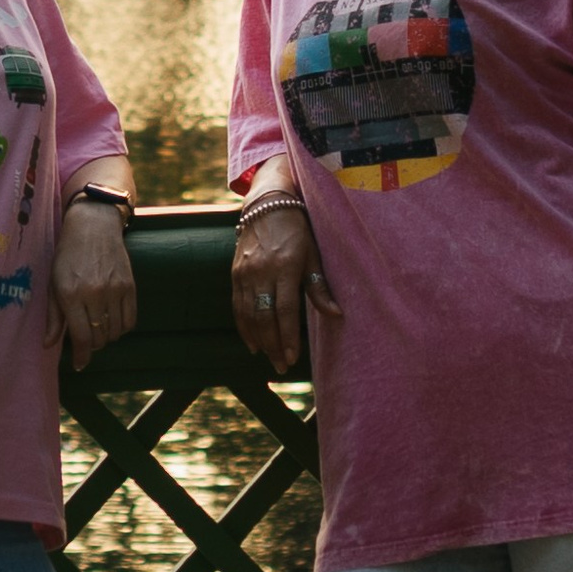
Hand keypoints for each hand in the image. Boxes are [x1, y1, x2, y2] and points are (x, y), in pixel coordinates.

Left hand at [47, 198, 137, 366]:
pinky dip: (122, 327)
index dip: (81, 356)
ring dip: (106, 337)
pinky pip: (130, 321)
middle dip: (91, 345)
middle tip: (85, 338)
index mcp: (71, 294)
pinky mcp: (130, 286)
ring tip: (98, 327)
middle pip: (99, 338)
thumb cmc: (68, 254)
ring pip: (115, 332)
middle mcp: (94, 294)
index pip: (81, 337)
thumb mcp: (53, 283)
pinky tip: (112, 321)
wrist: (94, 225)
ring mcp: (115, 290)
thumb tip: (49, 345)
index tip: (79, 364)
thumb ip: (53, 316)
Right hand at [231, 189, 336, 375]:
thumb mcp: (314, 254)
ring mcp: (245, 273)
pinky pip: (237, 306)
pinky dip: (243, 327)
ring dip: (259, 340)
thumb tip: (337, 314)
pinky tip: (252, 343)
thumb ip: (320, 286)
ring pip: (249, 315)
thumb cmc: (298, 229)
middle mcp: (262, 271)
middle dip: (273, 346)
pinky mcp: (235, 273)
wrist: (268, 204)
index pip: (285, 310)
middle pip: (264, 318)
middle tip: (281, 367)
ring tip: (269, 358)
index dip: (288, 337)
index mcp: (285, 267)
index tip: (293, 358)